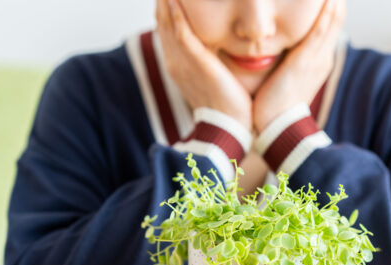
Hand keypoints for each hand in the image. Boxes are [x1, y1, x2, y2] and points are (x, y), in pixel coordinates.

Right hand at [156, 0, 252, 129]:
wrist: (227, 127)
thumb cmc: (225, 106)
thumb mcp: (211, 79)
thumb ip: (208, 63)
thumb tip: (216, 51)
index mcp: (177, 65)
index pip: (167, 31)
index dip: (167, 10)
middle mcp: (175, 61)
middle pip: (163, 22)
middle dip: (164, 2)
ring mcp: (182, 61)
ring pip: (169, 23)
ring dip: (167, 2)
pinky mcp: (196, 61)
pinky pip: (181, 32)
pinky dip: (177, 14)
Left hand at [252, 0, 345, 133]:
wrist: (277, 127)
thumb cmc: (274, 107)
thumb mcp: (282, 80)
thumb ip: (283, 64)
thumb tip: (274, 54)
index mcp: (317, 62)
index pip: (327, 29)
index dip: (328, 10)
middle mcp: (322, 58)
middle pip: (334, 22)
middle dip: (333, 2)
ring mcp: (317, 59)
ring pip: (331, 22)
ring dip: (332, 3)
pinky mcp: (307, 59)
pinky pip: (321, 29)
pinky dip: (327, 11)